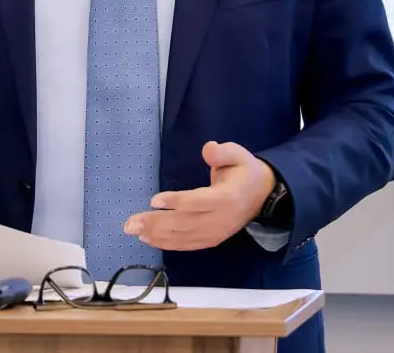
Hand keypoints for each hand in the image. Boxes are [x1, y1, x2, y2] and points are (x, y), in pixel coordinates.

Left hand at [123, 141, 275, 250]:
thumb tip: (209, 149)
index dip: (177, 202)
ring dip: (156, 235)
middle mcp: (221, 219)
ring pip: (183, 237)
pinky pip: (186, 245)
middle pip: (185, 224)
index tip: (154, 200)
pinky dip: (166, 244)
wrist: (262, 195)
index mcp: (228, 197)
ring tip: (133, 230)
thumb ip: (223, 152)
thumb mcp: (239, 154)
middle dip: (156, 223)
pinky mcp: (211, 240)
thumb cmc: (244, 171)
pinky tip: (148, 239)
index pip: (199, 202)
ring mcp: (216, 233)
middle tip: (131, 223)